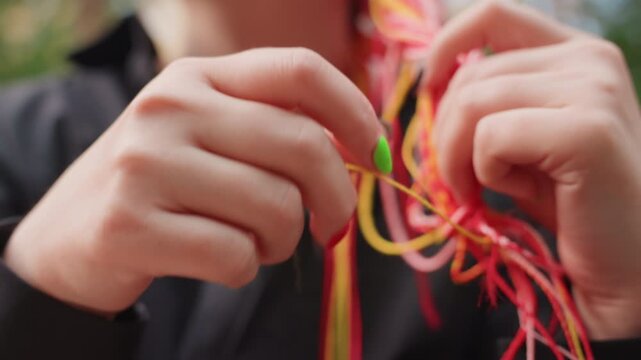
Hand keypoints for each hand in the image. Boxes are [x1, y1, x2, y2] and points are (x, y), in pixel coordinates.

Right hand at [4, 48, 385, 313]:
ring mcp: (146, 163)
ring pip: (277, 207)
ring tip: (257, 243)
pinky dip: (246, 269)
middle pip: (304, 145)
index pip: (300, 69)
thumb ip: (276, 130)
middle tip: (331, 226)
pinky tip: (219, 261)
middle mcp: (170, 106)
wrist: (72, 233)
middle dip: (336, 198)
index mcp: (199, 75)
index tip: (376, 154)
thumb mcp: (211, 134)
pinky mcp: (129, 224)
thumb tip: (364, 151)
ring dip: (284, 241)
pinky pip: (236, 255)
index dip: (355, 111)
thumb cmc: (165, 183)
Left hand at [425, 1, 640, 339]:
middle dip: (444, 134)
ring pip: (472, 103)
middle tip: (456, 181)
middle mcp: (590, 60)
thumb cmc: (569, 202)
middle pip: (471, 75)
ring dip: (456, 158)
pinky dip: (485, 172)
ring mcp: (594, 90)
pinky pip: (492, 137)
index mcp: (576, 53)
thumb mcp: (522, 140)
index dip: (446, 46)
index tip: (428, 88)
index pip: (494, 14)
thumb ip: (489, 104)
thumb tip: (432, 84)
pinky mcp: (586, 132)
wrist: (625, 260)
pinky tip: (515, 193)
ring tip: (478, 191)